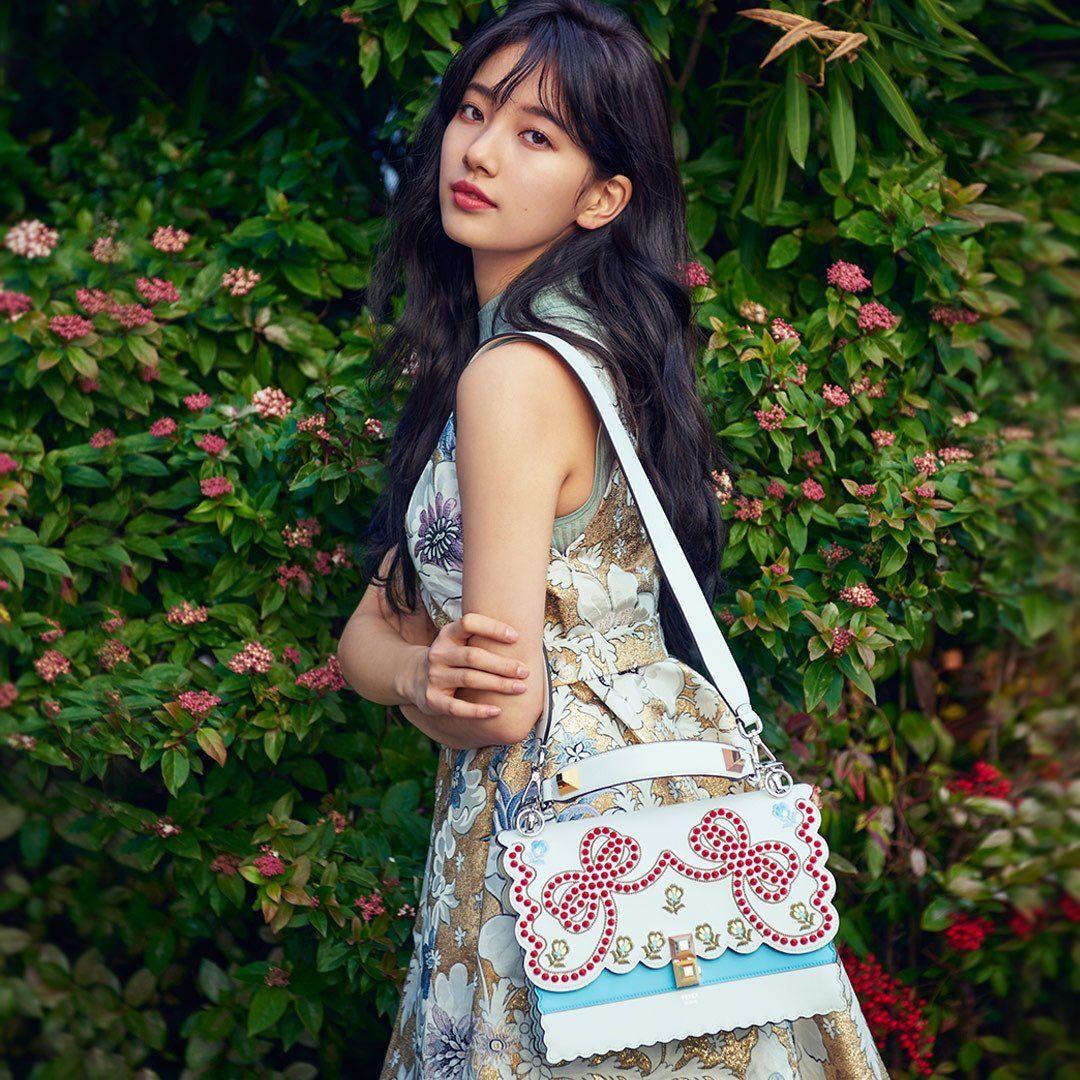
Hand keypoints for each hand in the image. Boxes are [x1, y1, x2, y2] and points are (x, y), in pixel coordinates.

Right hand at [404, 612, 529, 721]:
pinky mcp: (432, 700)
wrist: (412, 676)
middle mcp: (439, 654)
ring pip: (469, 679)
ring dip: (498, 684)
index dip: (492, 628)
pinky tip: (497, 711)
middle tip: (525, 671)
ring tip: (520, 688)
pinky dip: (478, 710)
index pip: (468, 622)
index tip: (516, 637)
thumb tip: (525, 637)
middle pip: (474, 656)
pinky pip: (457, 707)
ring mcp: (434, 677)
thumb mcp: (457, 641)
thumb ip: (480, 637)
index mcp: (447, 635)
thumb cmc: (449, 657)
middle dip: (502, 664)